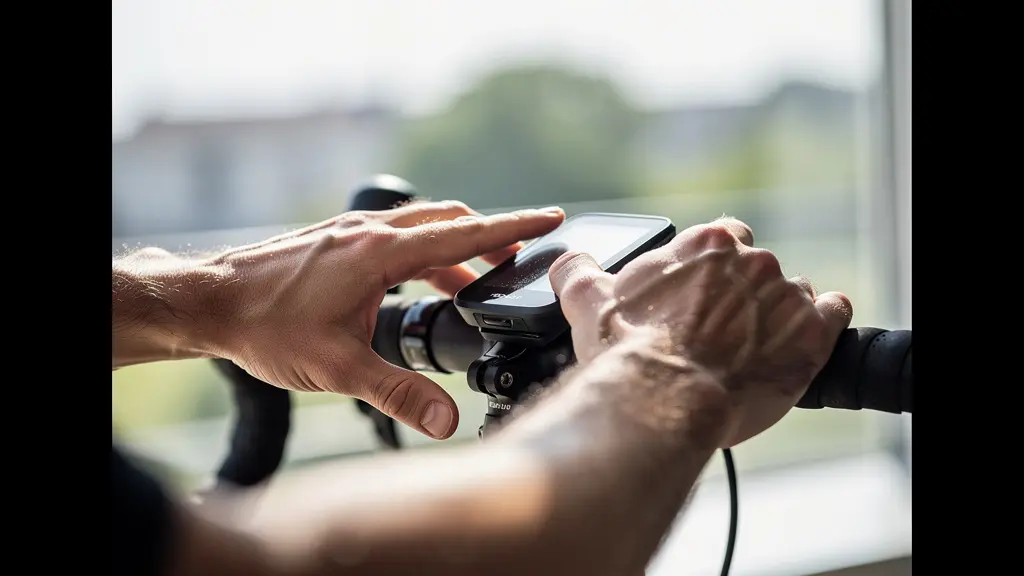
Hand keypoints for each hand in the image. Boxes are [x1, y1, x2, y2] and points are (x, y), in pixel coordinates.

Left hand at [209, 201, 564, 438]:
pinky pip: (397, 235)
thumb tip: (446, 421)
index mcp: (380, 253)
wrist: (211, 302)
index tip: (552, 217)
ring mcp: (351, 231)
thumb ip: (398, 394)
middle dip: (491, 237)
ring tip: (475, 283)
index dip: (513, 227)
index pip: (464, 234)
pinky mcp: (337, 239)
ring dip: (456, 248)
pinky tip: (420, 282)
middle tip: (520, 258)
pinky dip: (424, 252)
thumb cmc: (266, 328)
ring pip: (422, 227)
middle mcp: (369, 231)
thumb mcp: (337, 369)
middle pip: (449, 221)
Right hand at [547, 217, 851, 446]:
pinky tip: (804, 336)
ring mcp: (786, 296)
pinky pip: (834, 314)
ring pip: (792, 294)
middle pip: (758, 268)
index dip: (715, 268)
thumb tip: (567, 261)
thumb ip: (578, 272)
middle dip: (744, 295)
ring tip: (753, 348)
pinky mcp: (812, 335)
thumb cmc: (630, 354)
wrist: (666, 403)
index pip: (723, 238)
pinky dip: (824, 322)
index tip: (704, 293)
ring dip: (778, 315)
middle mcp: (752, 261)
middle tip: (720, 331)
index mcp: (705, 245)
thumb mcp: (590, 304)